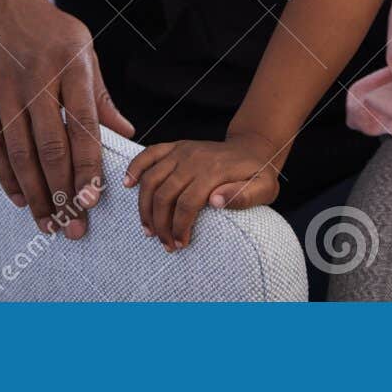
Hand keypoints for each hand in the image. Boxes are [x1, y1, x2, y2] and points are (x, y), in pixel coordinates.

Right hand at [0, 0, 133, 237]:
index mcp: (71, 66)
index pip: (83, 126)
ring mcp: (4, 89)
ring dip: (36, 195)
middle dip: (64, 193)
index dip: (88, 167)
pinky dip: (6, 177)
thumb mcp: (82, 48)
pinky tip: (21, 198)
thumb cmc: (44, 28)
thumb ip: (101, 95)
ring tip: (49, 223)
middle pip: (50, 147)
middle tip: (74, 227)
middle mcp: (37, 79)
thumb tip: (126, 134)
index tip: (93, 200)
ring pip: (21, 153)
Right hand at [123, 132, 281, 250]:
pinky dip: (135, 168)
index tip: (180, 244)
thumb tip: (215, 202)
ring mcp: (182, 151)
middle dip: (160, 223)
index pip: (187, 203)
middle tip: (164, 243)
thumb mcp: (263, 189)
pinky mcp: (175, 147)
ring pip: (152, 178)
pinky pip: (149, 153)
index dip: (179, 227)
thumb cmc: (258, 174)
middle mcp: (193, 158)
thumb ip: (243, 196)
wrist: (253, 149)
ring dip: (145, 206)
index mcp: (213, 171)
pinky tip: (128, 185)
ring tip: (148, 229)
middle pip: (165, 194)